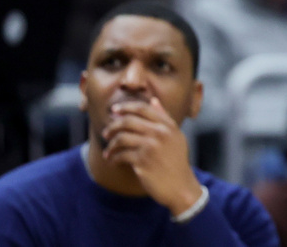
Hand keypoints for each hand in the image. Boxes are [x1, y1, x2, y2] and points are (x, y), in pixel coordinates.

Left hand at [102, 97, 202, 215]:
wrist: (180, 186)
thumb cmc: (176, 161)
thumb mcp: (175, 136)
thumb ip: (164, 118)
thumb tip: (153, 100)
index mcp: (168, 126)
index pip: (144, 109)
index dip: (126, 107)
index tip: (114, 110)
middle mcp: (160, 133)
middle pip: (129, 121)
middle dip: (113, 125)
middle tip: (106, 132)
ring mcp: (151, 147)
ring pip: (122, 137)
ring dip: (111, 144)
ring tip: (108, 150)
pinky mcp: (143, 162)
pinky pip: (121, 155)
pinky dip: (113, 158)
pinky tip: (112, 161)